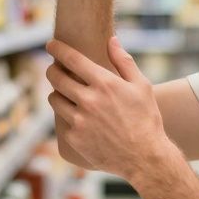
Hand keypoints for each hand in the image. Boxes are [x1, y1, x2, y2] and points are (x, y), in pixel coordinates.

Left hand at [45, 36, 180, 182]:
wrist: (144, 158)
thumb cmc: (146, 119)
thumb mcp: (141, 86)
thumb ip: (124, 61)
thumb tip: (111, 40)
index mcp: (104, 83)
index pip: (71, 59)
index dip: (57, 48)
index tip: (51, 44)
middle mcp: (88, 100)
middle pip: (56, 77)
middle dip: (52, 69)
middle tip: (54, 69)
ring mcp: (79, 120)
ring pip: (54, 99)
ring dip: (56, 93)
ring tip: (64, 93)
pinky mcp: (74, 138)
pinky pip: (60, 121)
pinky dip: (65, 116)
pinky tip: (73, 116)